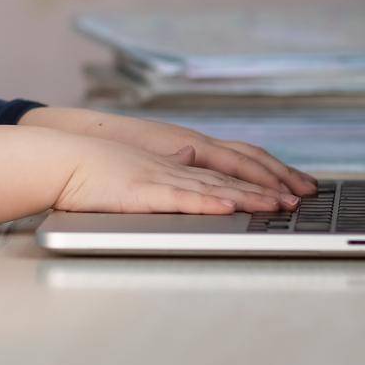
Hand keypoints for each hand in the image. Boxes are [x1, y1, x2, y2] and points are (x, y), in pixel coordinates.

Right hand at [53, 135, 300, 215]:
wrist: (62, 159)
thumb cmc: (93, 168)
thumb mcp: (138, 167)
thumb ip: (165, 169)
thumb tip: (189, 160)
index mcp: (175, 160)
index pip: (228, 167)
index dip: (261, 177)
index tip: (289, 188)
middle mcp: (175, 165)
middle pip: (231, 175)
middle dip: (269, 186)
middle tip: (302, 198)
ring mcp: (162, 177)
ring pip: (215, 186)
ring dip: (249, 196)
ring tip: (279, 206)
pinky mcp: (145, 192)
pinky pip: (183, 198)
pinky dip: (209, 202)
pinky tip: (230, 206)